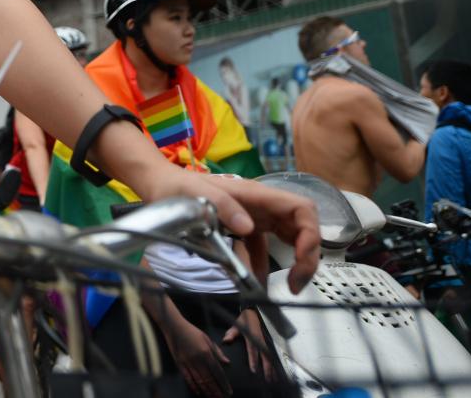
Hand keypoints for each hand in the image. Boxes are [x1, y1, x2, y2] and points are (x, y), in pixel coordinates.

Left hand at [138, 165, 319, 292]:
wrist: (160, 185)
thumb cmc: (179, 186)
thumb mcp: (199, 194)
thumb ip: (224, 208)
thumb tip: (248, 228)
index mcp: (258, 195)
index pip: (302, 209)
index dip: (310, 234)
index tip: (301, 259)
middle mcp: (262, 205)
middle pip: (301, 227)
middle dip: (307, 255)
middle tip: (296, 282)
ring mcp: (254, 215)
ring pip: (287, 238)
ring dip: (293, 261)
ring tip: (288, 287)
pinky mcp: (243, 226)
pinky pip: (261, 247)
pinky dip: (263, 265)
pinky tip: (256, 281)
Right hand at [162, 310, 230, 397]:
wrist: (174, 327)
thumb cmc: (192, 331)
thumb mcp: (207, 339)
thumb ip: (217, 352)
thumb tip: (227, 363)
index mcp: (206, 353)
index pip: (218, 372)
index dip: (224, 383)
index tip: (229, 392)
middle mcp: (197, 359)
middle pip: (209, 379)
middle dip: (216, 390)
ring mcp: (187, 362)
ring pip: (199, 381)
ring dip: (206, 390)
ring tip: (212, 397)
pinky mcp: (179, 363)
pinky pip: (187, 378)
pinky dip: (193, 386)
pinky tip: (198, 392)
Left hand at [223, 308, 279, 382]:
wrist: (253, 314)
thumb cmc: (243, 321)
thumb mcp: (235, 325)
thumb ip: (231, 334)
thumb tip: (225, 340)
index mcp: (252, 336)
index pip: (253, 350)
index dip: (253, 360)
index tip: (254, 370)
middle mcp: (260, 340)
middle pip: (265, 356)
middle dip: (267, 368)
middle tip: (267, 379)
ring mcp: (265, 342)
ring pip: (270, 357)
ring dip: (273, 368)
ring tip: (274, 380)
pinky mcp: (267, 344)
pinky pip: (271, 355)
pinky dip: (274, 365)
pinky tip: (276, 373)